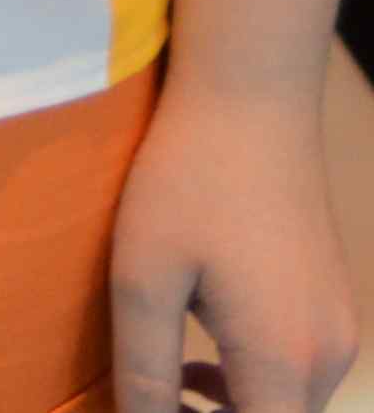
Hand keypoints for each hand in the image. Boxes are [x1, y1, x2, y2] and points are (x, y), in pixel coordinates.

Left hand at [109, 80, 357, 412]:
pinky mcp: (333, 301)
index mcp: (284, 363)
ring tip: (174, 381)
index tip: (154, 412)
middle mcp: (327, 357)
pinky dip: (255, 377)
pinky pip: (297, 368)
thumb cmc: (188, 181)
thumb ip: (145, 366)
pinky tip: (202, 348)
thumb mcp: (144, 275)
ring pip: (288, 403)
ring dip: (235, 409)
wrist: (250, 101)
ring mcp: (338, 329)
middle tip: (154, 403)